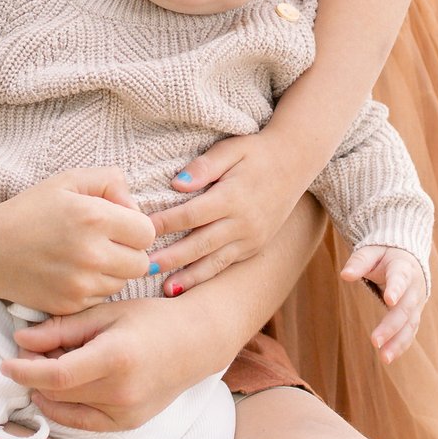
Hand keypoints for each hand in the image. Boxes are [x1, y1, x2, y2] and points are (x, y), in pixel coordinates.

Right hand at [0, 169, 158, 316]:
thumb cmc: (30, 211)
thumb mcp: (68, 181)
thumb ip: (110, 181)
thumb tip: (134, 207)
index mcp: (94, 217)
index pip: (146, 232)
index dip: (134, 226)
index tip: (117, 224)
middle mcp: (91, 253)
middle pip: (141, 262)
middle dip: (129, 251)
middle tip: (106, 242)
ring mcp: (81, 283)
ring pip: (123, 282)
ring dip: (113, 271)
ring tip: (87, 257)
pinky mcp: (72, 305)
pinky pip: (102, 297)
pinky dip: (94, 287)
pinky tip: (74, 272)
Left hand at [6, 299, 177, 436]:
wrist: (194, 344)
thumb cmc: (150, 320)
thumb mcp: (106, 313)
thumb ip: (62, 328)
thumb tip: (21, 340)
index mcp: (116, 358)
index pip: (56, 376)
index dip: (24, 371)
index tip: (5, 363)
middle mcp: (121, 392)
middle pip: (57, 392)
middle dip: (34, 375)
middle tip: (31, 354)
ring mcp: (126, 413)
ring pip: (65, 408)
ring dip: (46, 391)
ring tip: (48, 367)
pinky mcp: (127, 424)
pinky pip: (82, 422)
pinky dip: (62, 408)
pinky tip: (57, 391)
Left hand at [146, 130, 309, 290]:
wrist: (296, 162)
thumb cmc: (256, 152)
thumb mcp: (231, 149)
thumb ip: (204, 166)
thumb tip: (176, 184)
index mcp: (232, 197)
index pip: (192, 214)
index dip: (165, 223)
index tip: (141, 229)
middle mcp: (243, 222)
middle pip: (200, 244)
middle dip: (171, 258)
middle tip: (143, 268)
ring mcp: (252, 238)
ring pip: (215, 261)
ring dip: (189, 277)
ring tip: (165, 289)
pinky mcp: (256, 246)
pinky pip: (228, 264)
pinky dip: (207, 275)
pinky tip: (189, 284)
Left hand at [343, 242, 425, 363]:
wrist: (409, 257)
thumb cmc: (385, 255)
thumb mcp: (372, 251)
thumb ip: (359, 262)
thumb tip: (345, 275)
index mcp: (404, 267)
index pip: (401, 278)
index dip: (396, 288)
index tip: (389, 300)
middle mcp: (414, 288)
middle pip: (405, 309)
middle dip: (391, 326)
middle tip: (375, 341)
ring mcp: (416, 303)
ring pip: (410, 324)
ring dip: (398, 342)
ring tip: (385, 358)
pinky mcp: (414, 315)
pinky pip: (410, 332)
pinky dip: (401, 345)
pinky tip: (388, 357)